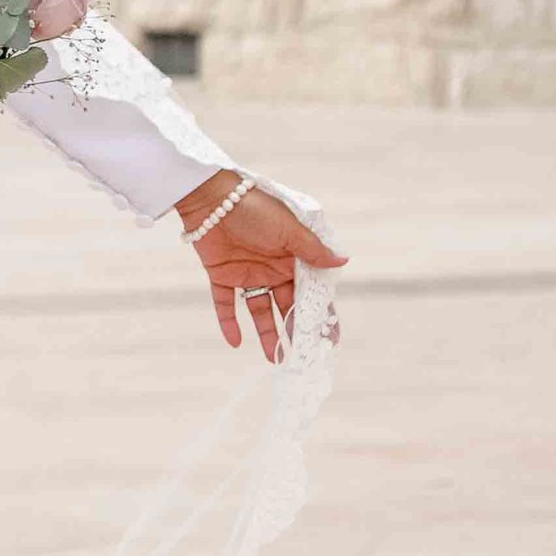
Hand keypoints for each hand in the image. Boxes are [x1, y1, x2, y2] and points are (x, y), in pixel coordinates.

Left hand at [176, 177, 347, 355]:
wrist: (212, 197)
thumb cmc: (255, 207)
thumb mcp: (289, 229)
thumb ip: (312, 250)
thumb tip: (343, 261)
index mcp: (292, 256)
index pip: (310, 291)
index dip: (319, 314)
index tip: (329, 339)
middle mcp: (272, 268)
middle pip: (287, 305)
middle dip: (294, 330)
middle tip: (303, 356)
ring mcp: (247, 273)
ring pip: (259, 310)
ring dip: (267, 333)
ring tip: (275, 358)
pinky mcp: (222, 275)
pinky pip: (225, 304)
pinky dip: (228, 322)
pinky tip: (235, 342)